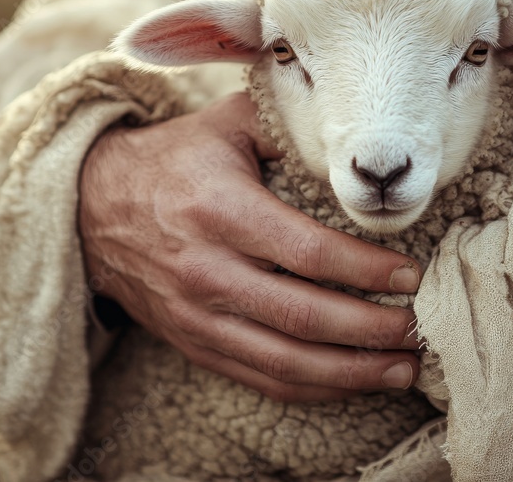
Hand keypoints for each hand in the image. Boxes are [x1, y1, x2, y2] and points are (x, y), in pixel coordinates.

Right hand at [79, 93, 422, 401]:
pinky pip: (259, 378)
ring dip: (351, 373)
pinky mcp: (194, 343)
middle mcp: (207, 270)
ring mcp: (198, 316)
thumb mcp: (226, 124)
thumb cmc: (175, 160)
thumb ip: (288, 126)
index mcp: (221, 209)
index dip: (365, 269)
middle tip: (419, 327)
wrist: (93, 208)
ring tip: (403, 368)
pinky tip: (352, 382)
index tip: (410, 275)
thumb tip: (357, 142)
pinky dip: (312, 388)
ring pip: (284, 362)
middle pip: (302, 317)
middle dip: (371, 330)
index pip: (307, 251)